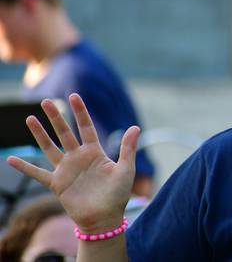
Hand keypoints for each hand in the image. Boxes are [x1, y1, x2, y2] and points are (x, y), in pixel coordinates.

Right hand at [6, 93, 139, 232]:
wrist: (105, 217)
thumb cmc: (118, 194)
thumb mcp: (125, 169)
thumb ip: (128, 148)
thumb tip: (136, 126)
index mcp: (95, 152)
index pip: (86, 127)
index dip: (80, 112)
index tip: (73, 96)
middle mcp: (78, 157)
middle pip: (65, 132)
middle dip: (56, 117)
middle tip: (45, 101)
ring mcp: (66, 169)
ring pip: (49, 147)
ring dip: (39, 134)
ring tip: (30, 118)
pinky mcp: (57, 184)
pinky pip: (37, 174)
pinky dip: (25, 167)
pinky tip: (11, 159)